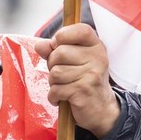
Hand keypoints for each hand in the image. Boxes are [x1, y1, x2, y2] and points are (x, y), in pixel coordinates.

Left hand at [34, 24, 119, 138]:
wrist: (101, 109)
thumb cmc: (84, 81)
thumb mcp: (74, 62)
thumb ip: (55, 50)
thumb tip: (39, 45)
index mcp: (96, 46)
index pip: (79, 29)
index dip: (62, 36)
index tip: (58, 46)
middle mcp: (97, 58)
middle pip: (60, 52)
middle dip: (53, 65)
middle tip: (62, 74)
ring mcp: (91, 75)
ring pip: (55, 72)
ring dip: (53, 82)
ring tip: (64, 86)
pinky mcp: (83, 91)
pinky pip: (56, 89)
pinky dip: (54, 96)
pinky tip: (62, 98)